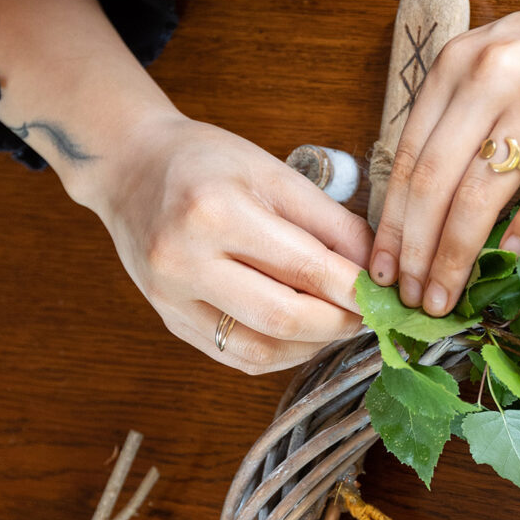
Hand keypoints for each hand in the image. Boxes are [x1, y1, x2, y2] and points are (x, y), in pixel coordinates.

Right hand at [86, 111, 372, 372]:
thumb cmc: (206, 162)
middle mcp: (184, 260)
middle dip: (340, 323)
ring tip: (340, 323)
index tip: (389, 296)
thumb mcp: (273, 172)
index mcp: (214, 212)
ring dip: (313, 345)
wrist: (130, 168)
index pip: (305, 269)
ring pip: (260, 349)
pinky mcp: (170, 320)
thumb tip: (377, 272)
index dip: (357, 291)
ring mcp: (171, 298)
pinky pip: (237, 357)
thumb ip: (330, 224)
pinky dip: (282, 353)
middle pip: (283, 318)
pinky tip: (304, 334)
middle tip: (371, 314)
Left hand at [368, 0, 519, 316]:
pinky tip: (512, 258)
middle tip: (414, 299)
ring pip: (485, 189)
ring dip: (460, 253)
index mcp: (460, 63)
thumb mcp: (501, 59)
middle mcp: (494, 73)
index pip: (410, 158)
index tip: (383, 269)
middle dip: (418, 251)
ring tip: (450, 295)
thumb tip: (429, 200)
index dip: (393, 223)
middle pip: (437, 181)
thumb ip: (464, 113)